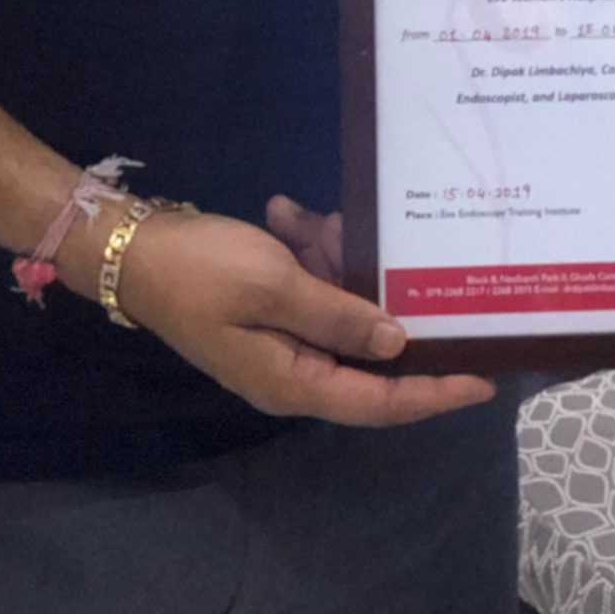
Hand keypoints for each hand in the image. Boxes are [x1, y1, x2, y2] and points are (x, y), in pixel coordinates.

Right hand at [60, 202, 493, 426]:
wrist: (128, 248)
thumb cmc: (202, 273)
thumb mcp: (277, 289)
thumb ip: (340, 317)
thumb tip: (399, 344)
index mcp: (296, 382)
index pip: (382, 401)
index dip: (435, 392)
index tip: (487, 377)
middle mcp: (292, 371)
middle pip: (367, 351)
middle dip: (388, 301)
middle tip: (417, 259)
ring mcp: (277, 340)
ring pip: (337, 305)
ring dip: (337, 259)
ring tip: (320, 219)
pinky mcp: (263, 310)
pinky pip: (305, 284)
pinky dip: (306, 247)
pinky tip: (289, 211)